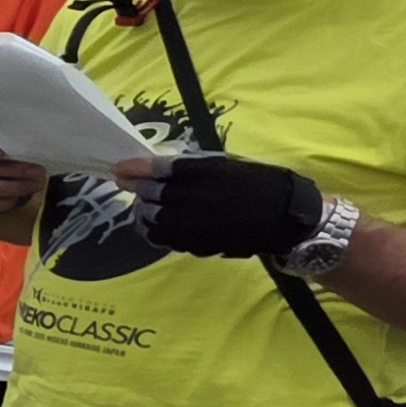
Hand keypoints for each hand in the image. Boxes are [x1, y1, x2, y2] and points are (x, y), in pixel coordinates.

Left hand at [124, 153, 326, 259]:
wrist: (287, 215)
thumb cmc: (259, 182)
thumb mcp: (226, 164)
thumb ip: (191, 166)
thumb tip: (156, 168)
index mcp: (204, 171)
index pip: (158, 168)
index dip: (134, 169)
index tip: (118, 169)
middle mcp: (195, 196)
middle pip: (149, 193)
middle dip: (137, 189)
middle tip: (131, 186)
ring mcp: (194, 222)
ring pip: (151, 217)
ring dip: (142, 211)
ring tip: (143, 206)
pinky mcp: (196, 243)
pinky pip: (163, 237)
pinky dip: (153, 230)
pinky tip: (155, 225)